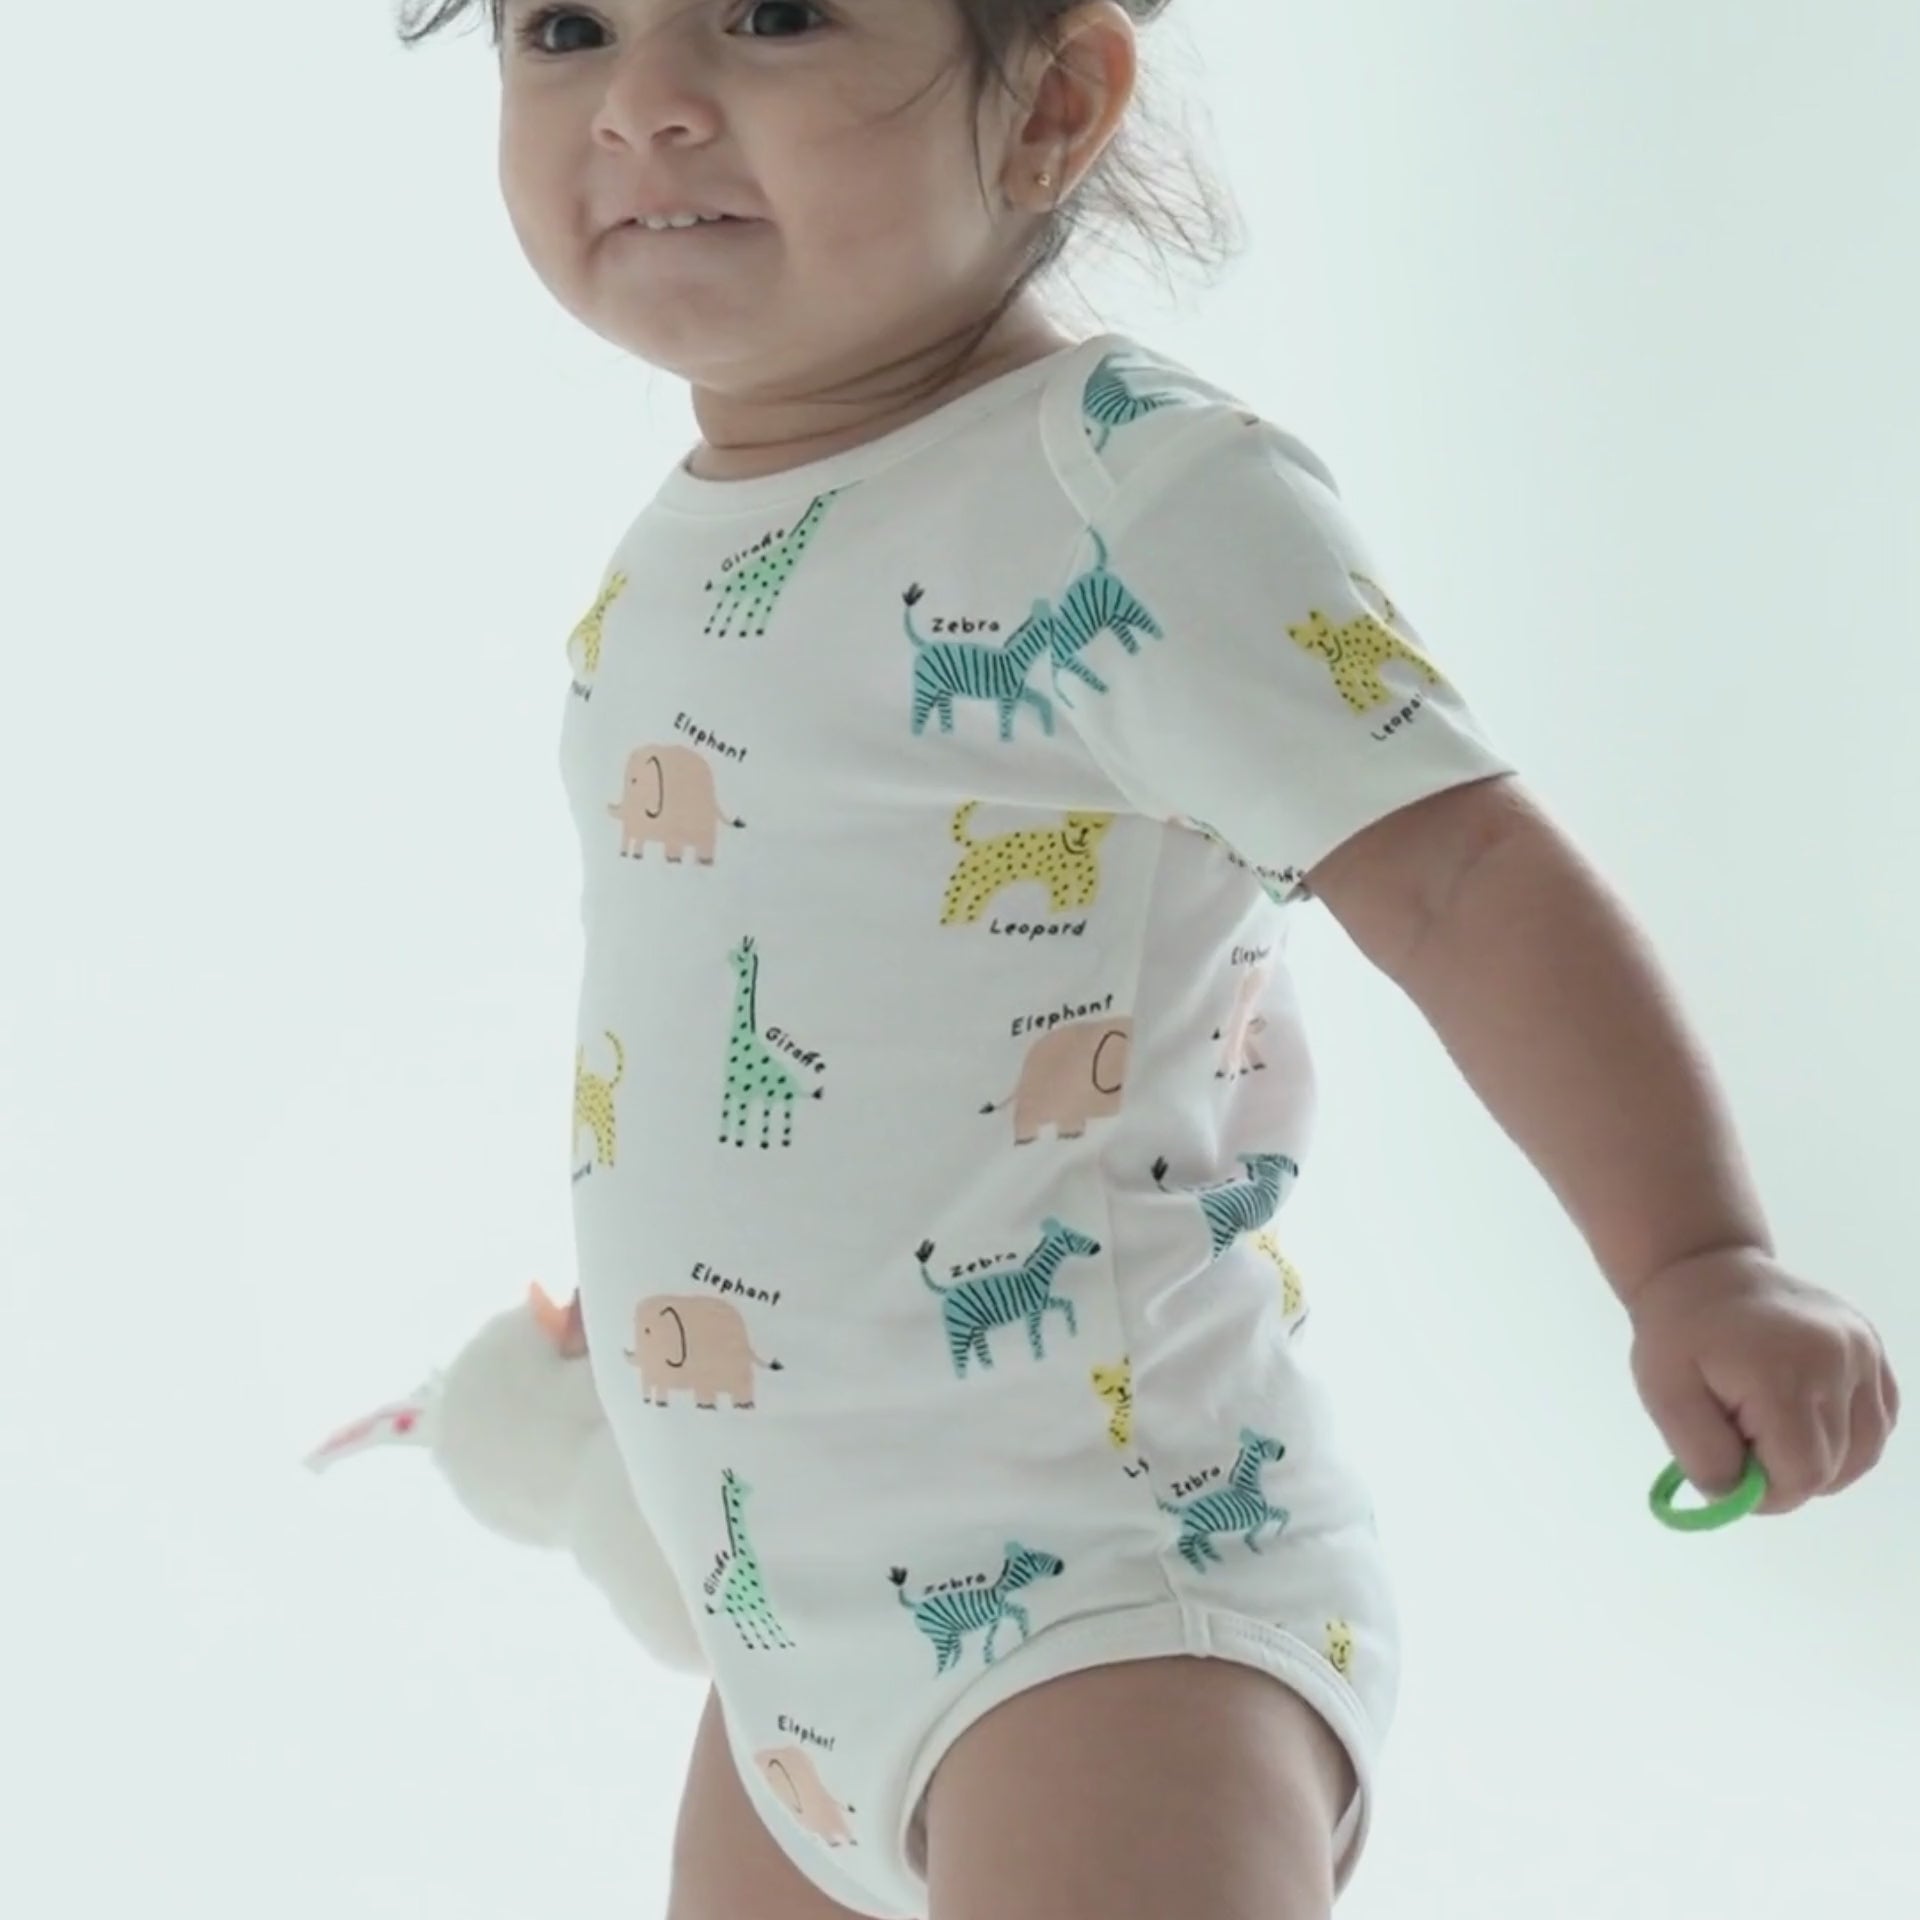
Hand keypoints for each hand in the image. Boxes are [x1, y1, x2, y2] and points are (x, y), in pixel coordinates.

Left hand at [1628, 1245, 1899, 1515]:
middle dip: (1784, 1472)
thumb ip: (1702, 1456)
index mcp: (1783, 1372)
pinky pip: (1875, 1422)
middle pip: (1833, 1467)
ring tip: (1768, 1423)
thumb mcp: (1663, 1395)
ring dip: (1818, 1459)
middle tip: (1740, 1435)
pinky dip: (1844, 1437)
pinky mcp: (1873, 1349)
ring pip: (1862, 1453)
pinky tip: (1801, 1414)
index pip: (1803, 1475)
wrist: (1705, 1267)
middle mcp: (1838, 1360)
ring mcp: (1863, 1352)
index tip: (1732, 1471)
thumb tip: (1741, 1498)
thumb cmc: (1678, 1333)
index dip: (1767, 1492)